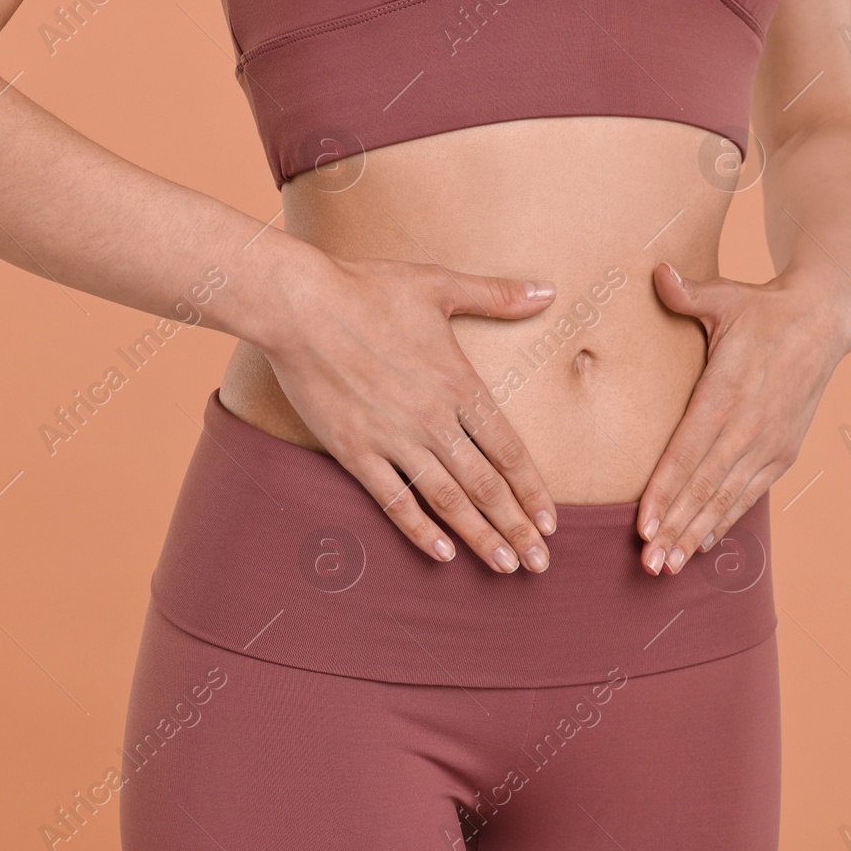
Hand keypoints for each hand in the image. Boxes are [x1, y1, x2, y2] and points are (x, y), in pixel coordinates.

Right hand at [255, 249, 560, 572]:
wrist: (298, 305)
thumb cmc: (368, 289)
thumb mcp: (439, 284)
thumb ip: (497, 295)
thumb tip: (548, 290)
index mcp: (458, 384)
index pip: (508, 449)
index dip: (532, 490)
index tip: (551, 521)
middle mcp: (433, 420)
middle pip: (486, 485)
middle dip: (517, 527)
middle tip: (541, 563)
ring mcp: (393, 439)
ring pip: (448, 501)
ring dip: (480, 537)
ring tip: (505, 567)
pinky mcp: (355, 451)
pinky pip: (394, 501)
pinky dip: (419, 530)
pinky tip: (441, 554)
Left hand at [636, 262, 850, 575]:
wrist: (825, 320)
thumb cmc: (762, 308)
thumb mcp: (726, 295)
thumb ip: (687, 292)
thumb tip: (658, 273)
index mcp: (730, 389)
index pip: (690, 449)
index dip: (666, 490)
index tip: (644, 523)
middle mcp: (751, 424)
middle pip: (706, 486)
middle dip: (676, 527)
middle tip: (648, 564)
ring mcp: (770, 442)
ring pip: (727, 498)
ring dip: (697, 533)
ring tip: (669, 565)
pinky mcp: (783, 451)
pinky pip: (750, 494)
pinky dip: (725, 520)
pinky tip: (701, 545)